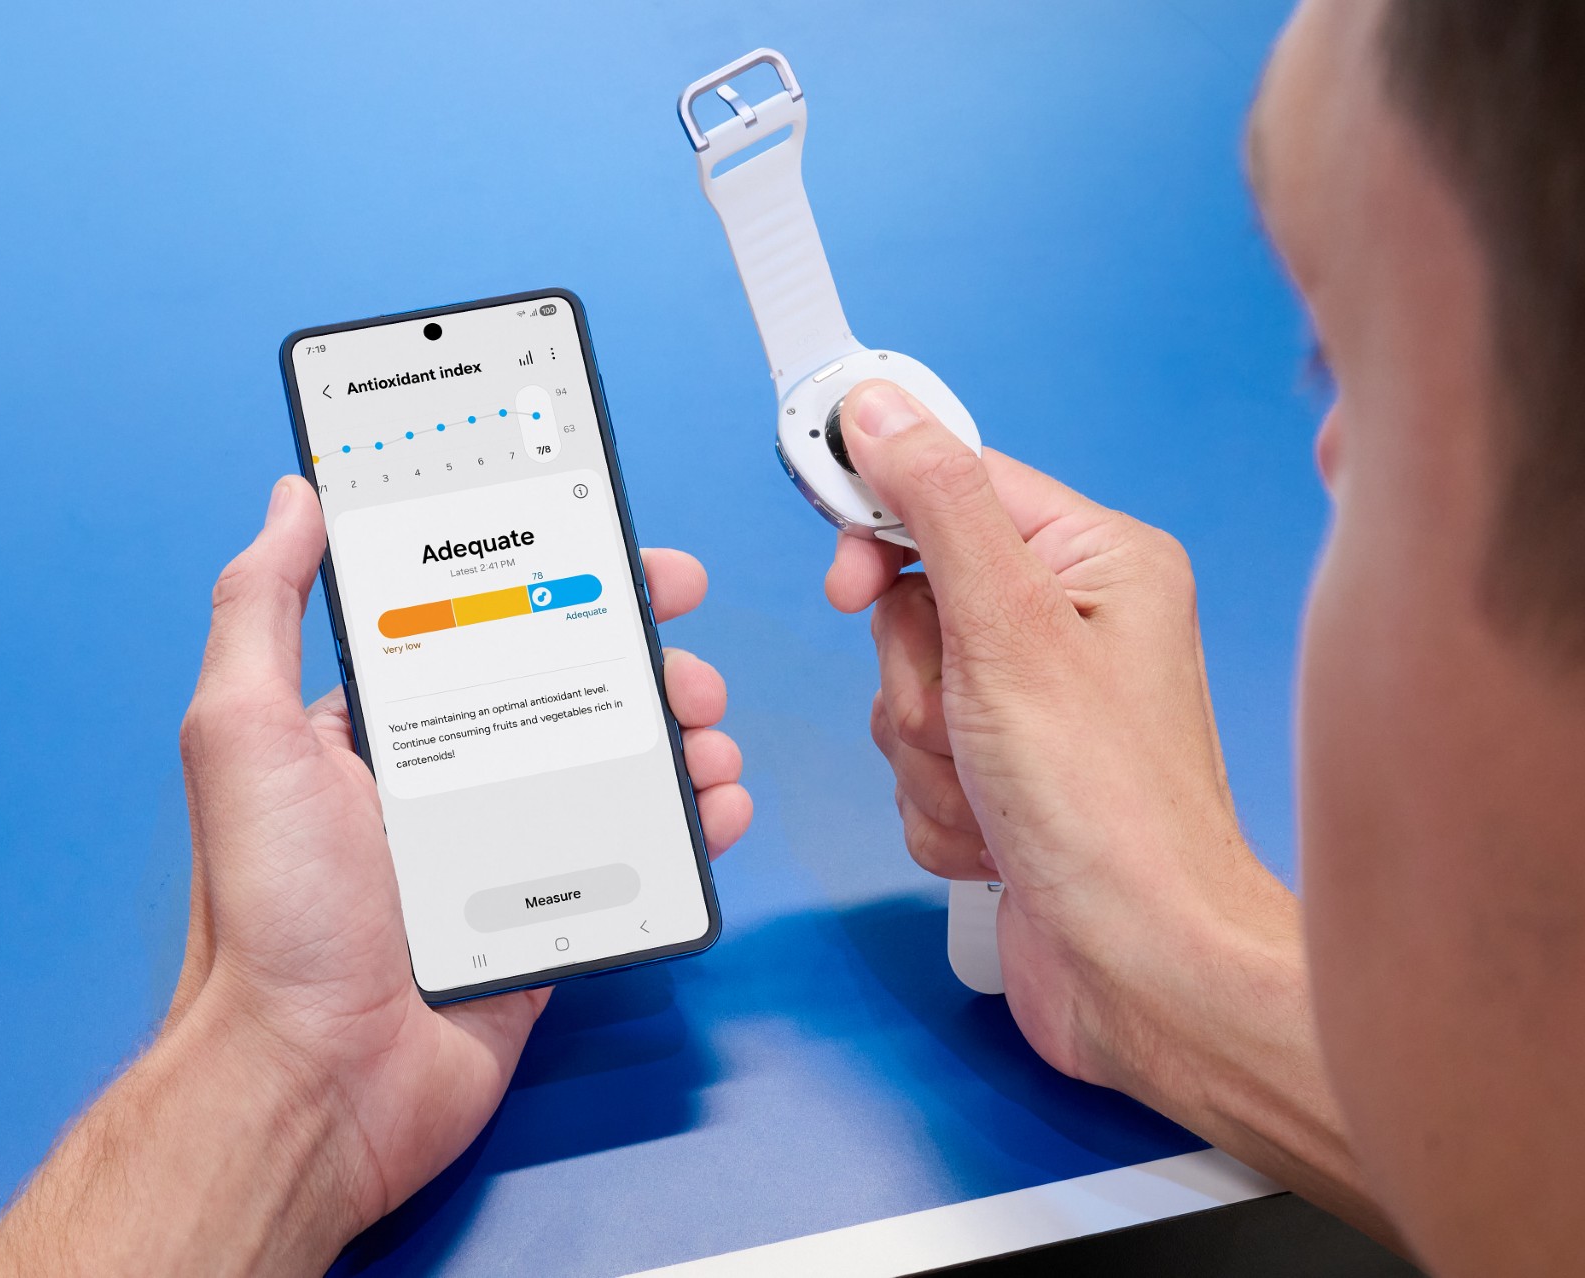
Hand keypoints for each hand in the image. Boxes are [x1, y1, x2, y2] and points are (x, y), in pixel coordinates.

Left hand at [169, 476, 750, 1237]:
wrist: (314, 1080)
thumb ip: (260, 607)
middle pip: (571, 688)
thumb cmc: (271, 912)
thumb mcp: (242, 734)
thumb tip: (294, 497)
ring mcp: (503, 847)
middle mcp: (447, 775)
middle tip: (687, 657)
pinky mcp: (547, 914)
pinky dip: (689, 823)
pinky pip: (635, 854)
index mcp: (381, 724)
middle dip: (644, 658)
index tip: (628, 557)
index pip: (485, 620)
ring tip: (708, 735)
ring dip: (679, 736)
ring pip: (617, 765)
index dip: (562, 578)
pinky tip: (714, 805)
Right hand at [823, 382, 1383, 1232]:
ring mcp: (1034, 709)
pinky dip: (935, 806)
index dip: (883, 520)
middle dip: (914, 676)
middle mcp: (1068, 627)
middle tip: (967, 715)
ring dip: (923, 751)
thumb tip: (881, 409)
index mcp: (1096, 563)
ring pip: (901, 689)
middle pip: (911, 600)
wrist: (1140, 971)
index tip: (842, 565)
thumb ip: (937, 505)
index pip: (954, 485)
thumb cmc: (1111, 813)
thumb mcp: (1008, 630)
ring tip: (992, 789)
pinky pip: (912, 763)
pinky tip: (996, 833)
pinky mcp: (1003, 778)